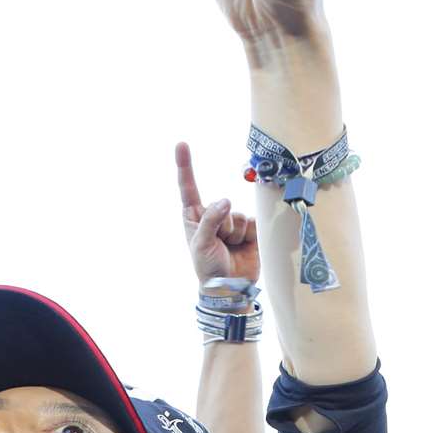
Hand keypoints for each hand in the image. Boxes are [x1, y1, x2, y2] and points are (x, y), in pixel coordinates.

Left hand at [178, 142, 259, 286]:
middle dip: (223, 224)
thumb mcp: (201, 243)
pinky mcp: (248, 230)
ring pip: (238, 214)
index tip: (181, 144)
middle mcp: (212, 216)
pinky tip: (243, 246)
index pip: (189, 187)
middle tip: (219, 244)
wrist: (229, 288)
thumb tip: (226, 200)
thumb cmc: (208, 267)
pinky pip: (251, 221)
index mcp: (194, 217)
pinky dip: (248, 234)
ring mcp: (231, 223)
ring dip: (235, 232)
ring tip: (230, 247)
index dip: (185, 166)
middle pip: (222, 205)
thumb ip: (211, 220)